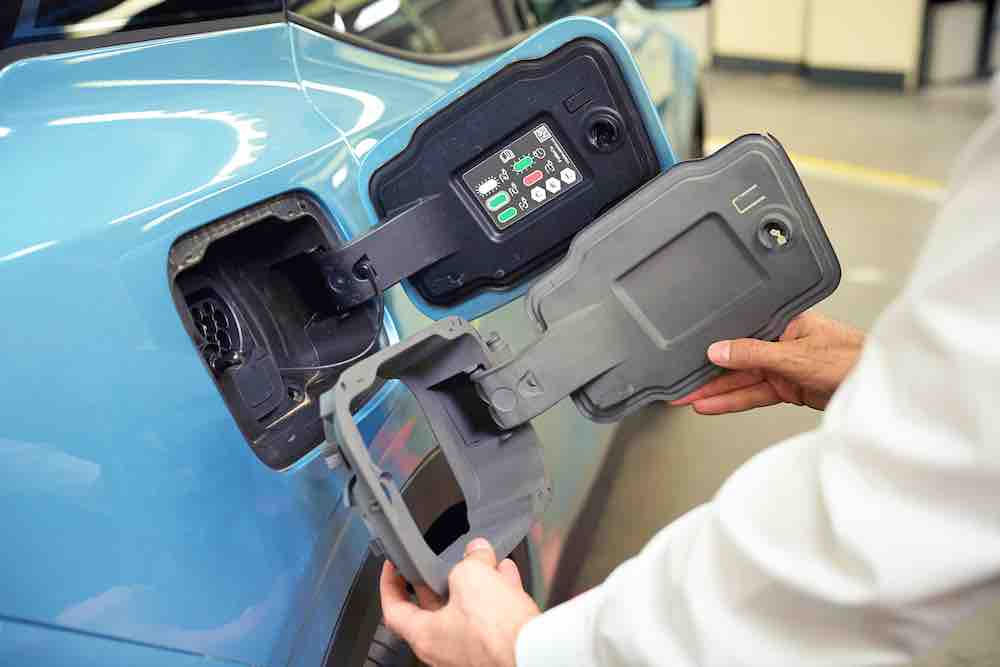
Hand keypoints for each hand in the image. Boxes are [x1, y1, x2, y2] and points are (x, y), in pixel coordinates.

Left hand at [380, 538, 540, 666]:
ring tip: (485, 561)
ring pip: (467, 612)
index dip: (390, 585)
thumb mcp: (471, 577)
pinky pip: (492, 620)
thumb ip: (468, 560)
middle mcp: (445, 650)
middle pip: (435, 608)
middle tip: (445, 558)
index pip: (394, 610)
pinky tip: (507, 577)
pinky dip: (497, 596)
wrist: (535, 654)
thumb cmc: (497, 632)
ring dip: (476, 584)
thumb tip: (477, 553)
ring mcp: (472, 653)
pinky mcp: (496, 651)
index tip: (393, 569)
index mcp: (426, 636)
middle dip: (443, 577)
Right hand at [671, 311, 863, 412]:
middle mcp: (782, 341)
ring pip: (742, 379)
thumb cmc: (853, 359)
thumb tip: (720, 350)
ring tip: (688, 397)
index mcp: (785, 321)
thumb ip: (754, 354)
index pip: (741, 330)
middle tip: (681, 382)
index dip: (714, 343)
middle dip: (708, 372)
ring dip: (716, 390)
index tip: (689, 353)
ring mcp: (784, 365)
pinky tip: (713, 404)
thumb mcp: (795, 355)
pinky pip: (754, 394)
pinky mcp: (789, 387)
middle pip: (737, 357)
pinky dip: (734, 400)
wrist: (879, 387)